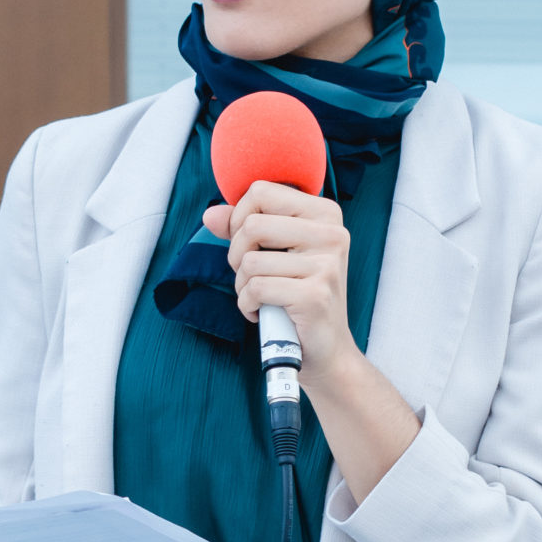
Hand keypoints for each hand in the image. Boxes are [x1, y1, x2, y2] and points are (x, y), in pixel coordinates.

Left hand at [201, 180, 357, 387]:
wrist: (326, 349)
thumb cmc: (298, 296)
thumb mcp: (275, 254)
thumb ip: (243, 229)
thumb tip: (210, 215)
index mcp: (325, 214)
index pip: (261, 191)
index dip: (239, 218)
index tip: (249, 245)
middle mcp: (331, 234)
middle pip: (251, 224)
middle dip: (236, 256)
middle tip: (251, 276)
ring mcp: (326, 265)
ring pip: (250, 262)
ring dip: (242, 286)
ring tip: (260, 297)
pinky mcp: (315, 295)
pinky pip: (256, 289)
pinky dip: (247, 305)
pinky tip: (261, 312)